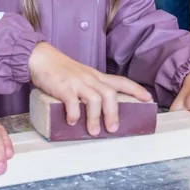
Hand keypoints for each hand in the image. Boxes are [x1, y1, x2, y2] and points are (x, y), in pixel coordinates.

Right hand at [28, 41, 151, 135]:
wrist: (40, 57)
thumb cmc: (60, 69)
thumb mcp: (81, 76)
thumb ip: (90, 89)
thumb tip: (99, 111)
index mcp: (96, 76)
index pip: (121, 81)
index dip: (136, 90)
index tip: (148, 99)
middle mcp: (89, 78)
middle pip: (109, 93)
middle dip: (114, 112)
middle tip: (114, 129)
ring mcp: (76, 82)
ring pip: (94, 98)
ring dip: (95, 117)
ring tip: (94, 132)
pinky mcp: (62, 87)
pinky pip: (71, 101)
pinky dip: (73, 113)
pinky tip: (71, 122)